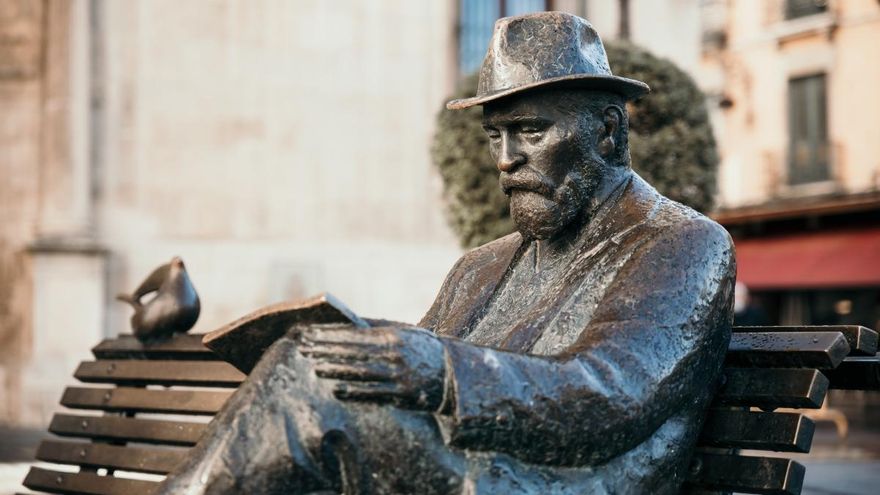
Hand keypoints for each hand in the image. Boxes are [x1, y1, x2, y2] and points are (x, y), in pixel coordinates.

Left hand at [298, 326, 445, 410]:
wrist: (453, 375)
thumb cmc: (423, 350)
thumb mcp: (404, 333)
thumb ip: (377, 329)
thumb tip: (348, 324)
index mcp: (392, 336)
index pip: (352, 334)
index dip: (328, 334)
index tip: (308, 332)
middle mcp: (393, 355)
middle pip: (350, 352)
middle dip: (324, 349)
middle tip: (302, 347)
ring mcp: (397, 376)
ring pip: (357, 372)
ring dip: (333, 369)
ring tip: (314, 365)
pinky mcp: (401, 394)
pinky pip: (371, 394)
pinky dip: (352, 391)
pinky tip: (335, 389)